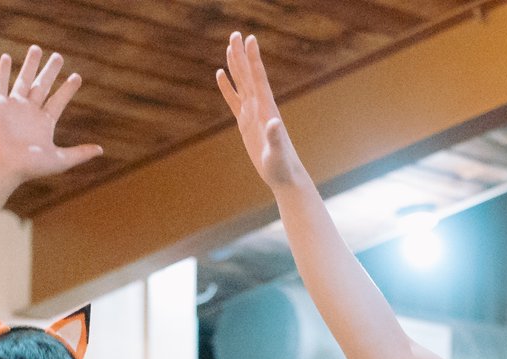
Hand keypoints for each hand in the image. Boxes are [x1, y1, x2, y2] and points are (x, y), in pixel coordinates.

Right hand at [0, 47, 102, 190]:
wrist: (4, 166)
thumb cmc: (31, 167)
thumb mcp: (60, 160)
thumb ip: (80, 153)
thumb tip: (101, 150)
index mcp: (45, 122)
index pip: (59, 100)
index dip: (68, 89)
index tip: (77, 77)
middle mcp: (30, 111)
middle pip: (42, 86)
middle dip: (50, 71)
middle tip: (58, 56)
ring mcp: (14, 106)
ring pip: (24, 80)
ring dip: (30, 64)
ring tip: (36, 48)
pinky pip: (1, 83)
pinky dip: (4, 70)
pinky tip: (7, 57)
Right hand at [217, 32, 308, 192]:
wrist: (285, 177)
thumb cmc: (282, 167)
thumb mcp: (276, 154)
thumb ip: (275, 138)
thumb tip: (273, 122)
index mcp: (267, 110)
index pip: (258, 79)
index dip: (253, 59)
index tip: (250, 39)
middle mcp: (260, 108)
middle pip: (248, 76)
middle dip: (241, 55)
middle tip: (235, 34)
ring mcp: (253, 115)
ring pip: (242, 84)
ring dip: (235, 65)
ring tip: (228, 46)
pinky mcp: (246, 123)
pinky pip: (234, 100)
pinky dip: (227, 87)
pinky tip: (220, 74)